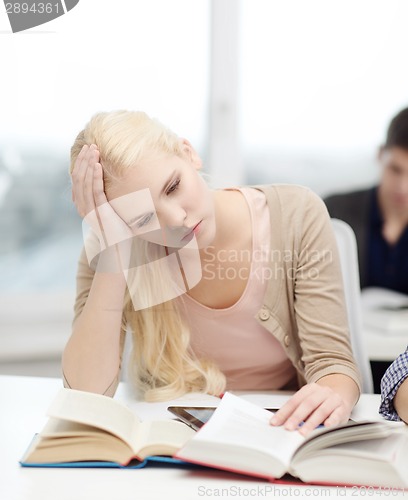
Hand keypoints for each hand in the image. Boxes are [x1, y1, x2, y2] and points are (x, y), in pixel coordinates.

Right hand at [71, 144, 132, 270]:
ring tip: (93, 150)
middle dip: (84, 160)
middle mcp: (83, 206)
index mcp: (84, 205)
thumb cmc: (119, 231)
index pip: (78, 180)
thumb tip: (118, 184)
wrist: (119, 249)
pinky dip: (94, 176)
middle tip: (90, 145)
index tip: (89, 151)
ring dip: (88, 164)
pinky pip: (94, 190)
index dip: (82, 164)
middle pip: (78, 177)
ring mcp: (89, 209)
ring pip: (84, 181)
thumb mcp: (112, 210)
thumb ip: (109, 198)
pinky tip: (97, 165)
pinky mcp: (98, 212)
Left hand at [270, 382, 352, 435]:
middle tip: (288, 428)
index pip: (294, 400)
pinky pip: (337, 415)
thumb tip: (285, 423)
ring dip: (311, 423)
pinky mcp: (343, 408)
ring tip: (303, 433)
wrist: (342, 393)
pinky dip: (332, 421)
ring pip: (321, 410)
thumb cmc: (321, 401)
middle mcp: (321, 392)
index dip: (284, 412)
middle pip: (307, 404)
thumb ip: (299, 410)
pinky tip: (326, 427)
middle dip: (296, 417)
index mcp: (310, 389)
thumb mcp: (309, 401)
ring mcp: (333, 399)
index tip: (275, 422)